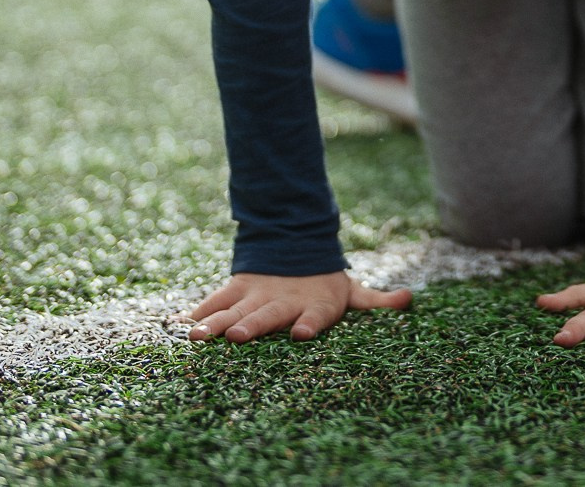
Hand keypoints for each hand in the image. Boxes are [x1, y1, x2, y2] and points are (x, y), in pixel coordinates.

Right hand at [178, 270, 409, 342]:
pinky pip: (212, 303)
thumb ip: (377, 300)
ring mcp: (255, 295)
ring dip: (215, 323)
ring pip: (233, 311)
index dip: (310, 324)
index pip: (315, 314)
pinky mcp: (233, 291)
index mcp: (315, 302)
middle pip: (267, 315)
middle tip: (238, 338)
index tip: (303, 335)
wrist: (292, 245)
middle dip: (253, 326)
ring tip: (197, 336)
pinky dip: (194, 313)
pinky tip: (175, 326)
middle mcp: (282, 300)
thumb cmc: (323, 283)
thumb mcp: (351, 290)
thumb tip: (409, 299)